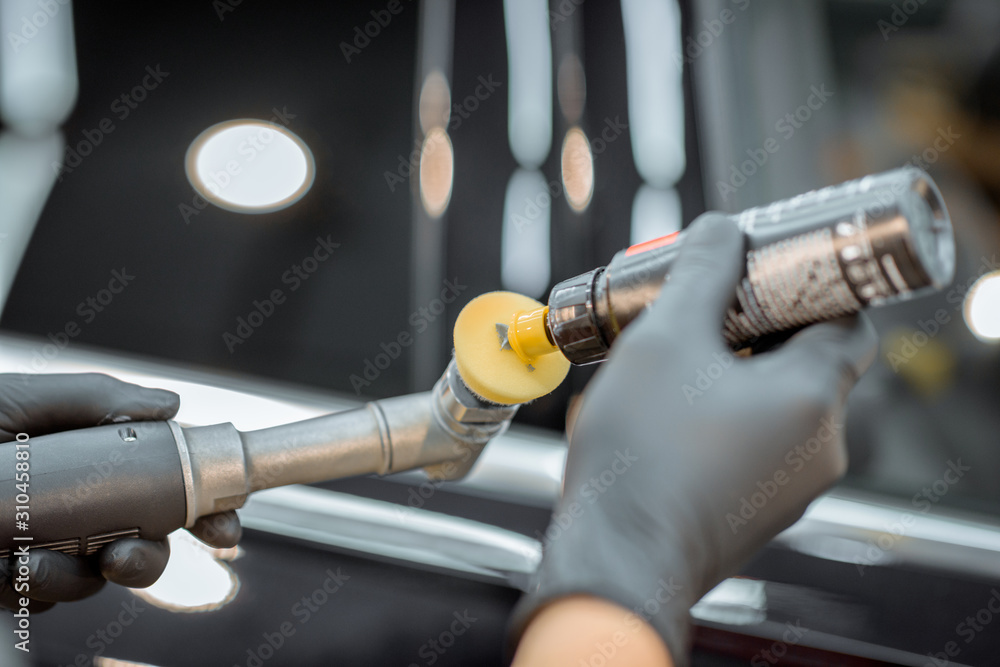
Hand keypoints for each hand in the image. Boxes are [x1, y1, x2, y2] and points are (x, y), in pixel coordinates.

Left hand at [0, 373, 241, 612]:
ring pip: (101, 575)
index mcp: (89, 455)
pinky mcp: (13, 580)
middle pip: (147, 539)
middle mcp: (77, 502)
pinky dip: (40, 585)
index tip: (226, 525)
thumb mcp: (14, 401)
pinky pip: (51, 596)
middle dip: (152, 557)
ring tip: (39, 558)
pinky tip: (12, 566)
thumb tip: (169, 404)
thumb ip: (93, 399)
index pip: (165, 477)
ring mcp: (45, 544)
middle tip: (130, 553)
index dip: (204, 502)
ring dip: (80, 576)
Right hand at [510, 213, 877, 664]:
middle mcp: (820, 446)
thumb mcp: (664, 339)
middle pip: (812, 360)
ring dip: (743, 371)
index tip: (767, 268)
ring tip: (683, 356)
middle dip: (763, 324)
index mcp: (813, 398)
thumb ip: (699, 273)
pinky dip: (731, 415)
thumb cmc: (641, 454)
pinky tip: (677, 410)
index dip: (810, 283)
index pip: (847, 318)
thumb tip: (720, 230)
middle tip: (711, 304)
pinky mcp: (761, 510)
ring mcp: (793, 486)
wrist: (617, 557)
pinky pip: (761, 444)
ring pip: (783, 404)